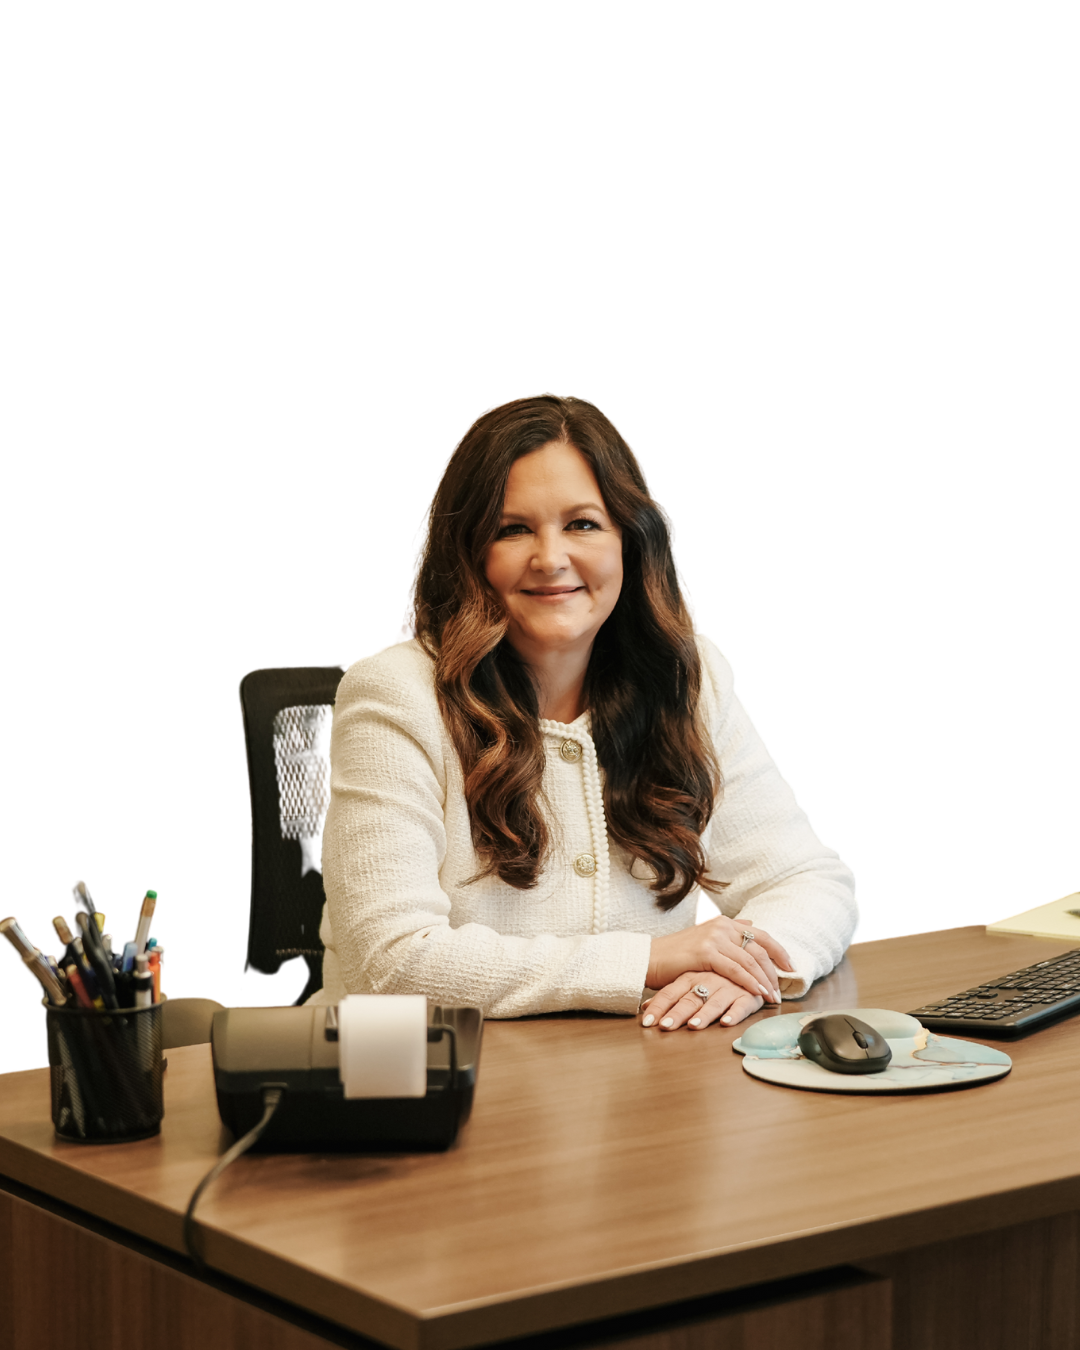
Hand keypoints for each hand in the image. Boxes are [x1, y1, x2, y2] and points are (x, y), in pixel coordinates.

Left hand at [640, 973, 764, 1030]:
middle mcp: (708, 981)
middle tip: (666, 1026)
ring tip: (694, 1025)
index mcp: (690, 977)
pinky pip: (741, 1005)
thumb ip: (670, 996)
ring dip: (704, 1014)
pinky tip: (726, 1022)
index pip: (670, 993)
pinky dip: (734, 1014)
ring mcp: (728, 987)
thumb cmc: (715, 976)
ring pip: (714, 1002)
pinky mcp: (747, 995)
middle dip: (677, 1013)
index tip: (647, 1022)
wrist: (748, 963)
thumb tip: (645, 1009)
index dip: (659, 1006)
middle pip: (690, 999)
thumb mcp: (691, 981)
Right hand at [646, 916, 792, 1006]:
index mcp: (723, 922)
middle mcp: (721, 925)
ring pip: (750, 960)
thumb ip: (728, 932)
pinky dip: (750, 982)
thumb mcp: (705, 939)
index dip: (779, 951)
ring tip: (773, 996)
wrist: (648, 958)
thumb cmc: (675, 955)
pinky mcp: (706, 952)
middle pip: (759, 948)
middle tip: (783, 989)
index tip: (791, 966)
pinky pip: (736, 970)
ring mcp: (714, 937)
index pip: (760, 935)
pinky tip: (758, 993)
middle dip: (774, 970)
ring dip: (765, 980)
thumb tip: (750, 924)